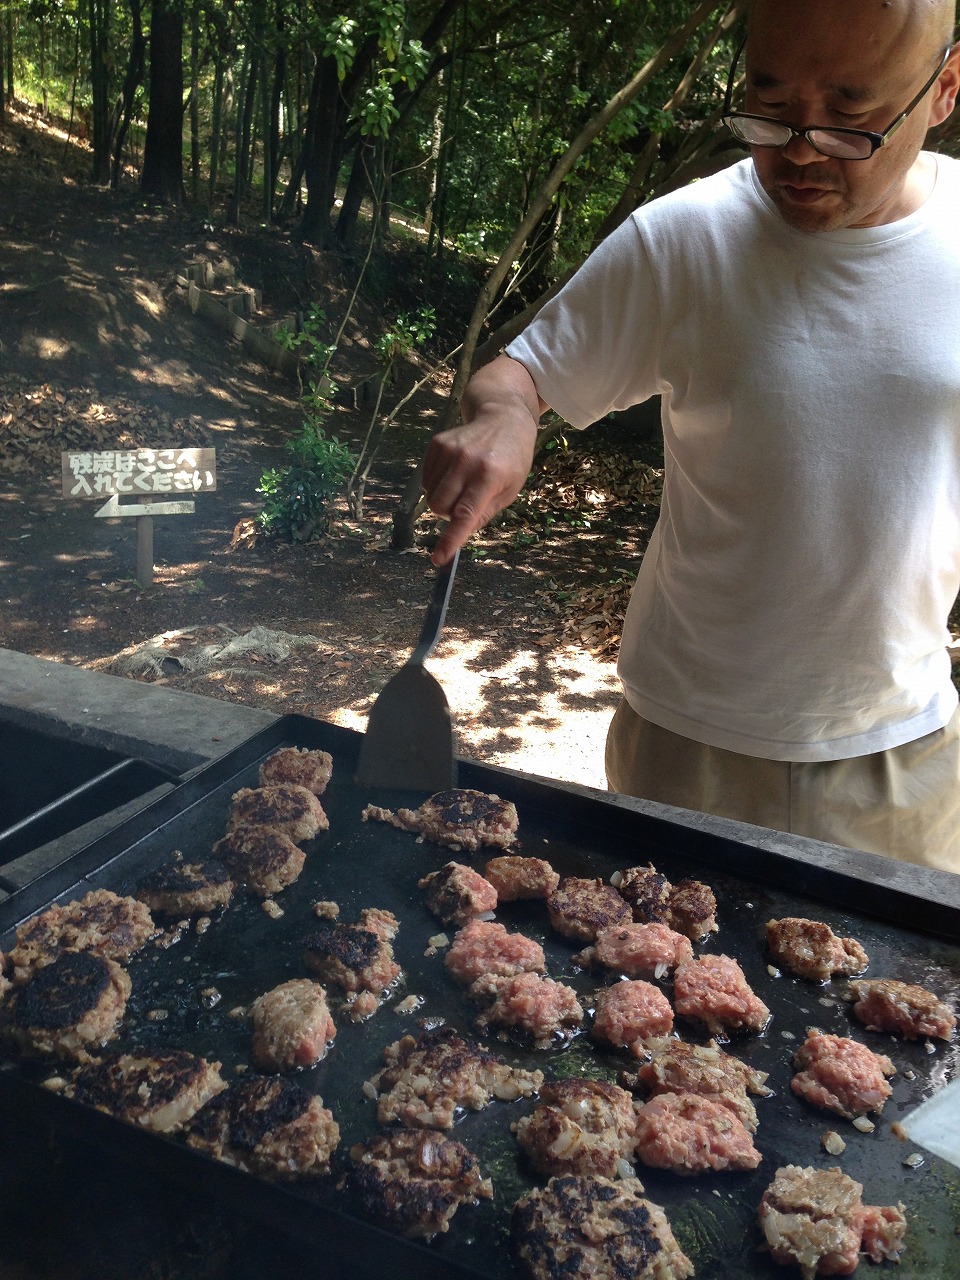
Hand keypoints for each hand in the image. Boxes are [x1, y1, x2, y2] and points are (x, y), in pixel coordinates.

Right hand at [422, 355, 543, 564]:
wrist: (503, 417)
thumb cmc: (512, 458)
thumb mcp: (510, 490)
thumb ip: (484, 513)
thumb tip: (460, 533)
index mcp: (490, 477)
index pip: (465, 514)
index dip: (450, 539)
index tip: (439, 559)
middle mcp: (467, 462)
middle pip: (439, 508)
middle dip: (448, 515)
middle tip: (466, 503)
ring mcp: (450, 450)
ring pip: (430, 495)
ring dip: (444, 499)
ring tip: (463, 483)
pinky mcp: (437, 443)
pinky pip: (425, 479)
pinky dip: (436, 484)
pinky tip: (454, 473)